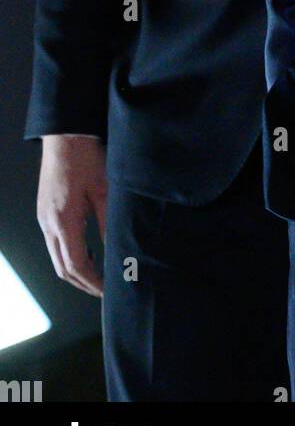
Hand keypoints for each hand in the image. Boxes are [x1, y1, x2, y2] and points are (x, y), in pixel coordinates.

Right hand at [37, 136, 106, 296]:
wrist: (66, 135)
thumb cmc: (86, 158)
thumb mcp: (105, 191)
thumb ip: (110, 224)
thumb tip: (119, 250)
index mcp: (63, 221)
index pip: (76, 265)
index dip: (93, 282)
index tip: (109, 290)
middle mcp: (48, 223)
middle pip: (63, 267)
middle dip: (84, 282)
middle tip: (105, 289)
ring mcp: (44, 218)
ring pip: (57, 257)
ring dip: (77, 270)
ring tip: (100, 273)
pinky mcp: (45, 211)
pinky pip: (55, 243)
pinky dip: (71, 254)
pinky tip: (89, 250)